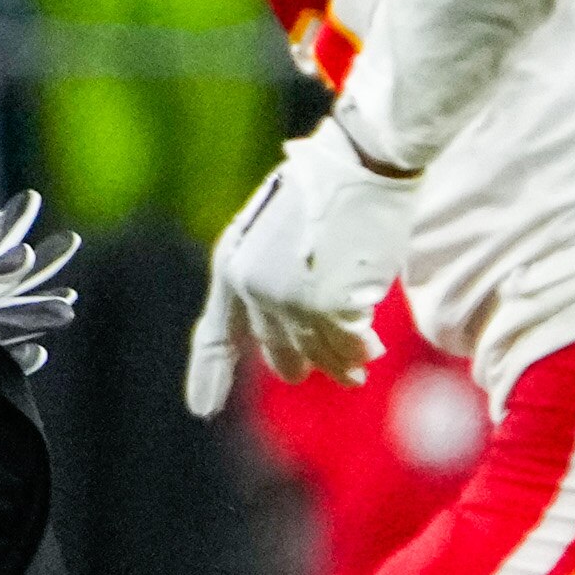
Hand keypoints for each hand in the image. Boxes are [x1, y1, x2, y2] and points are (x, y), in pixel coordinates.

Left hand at [186, 120, 417, 417]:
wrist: (355, 164)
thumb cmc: (324, 189)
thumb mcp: (277, 234)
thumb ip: (276, 280)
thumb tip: (298, 337)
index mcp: (231, 264)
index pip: (214, 333)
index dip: (208, 374)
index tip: (202, 410)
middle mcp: (251, 287)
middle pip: (276, 349)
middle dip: (299, 364)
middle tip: (317, 375)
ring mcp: (288, 298)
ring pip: (316, 350)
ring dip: (340, 361)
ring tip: (359, 367)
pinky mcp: (326, 305)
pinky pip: (346, 343)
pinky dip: (359, 347)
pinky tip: (373, 347)